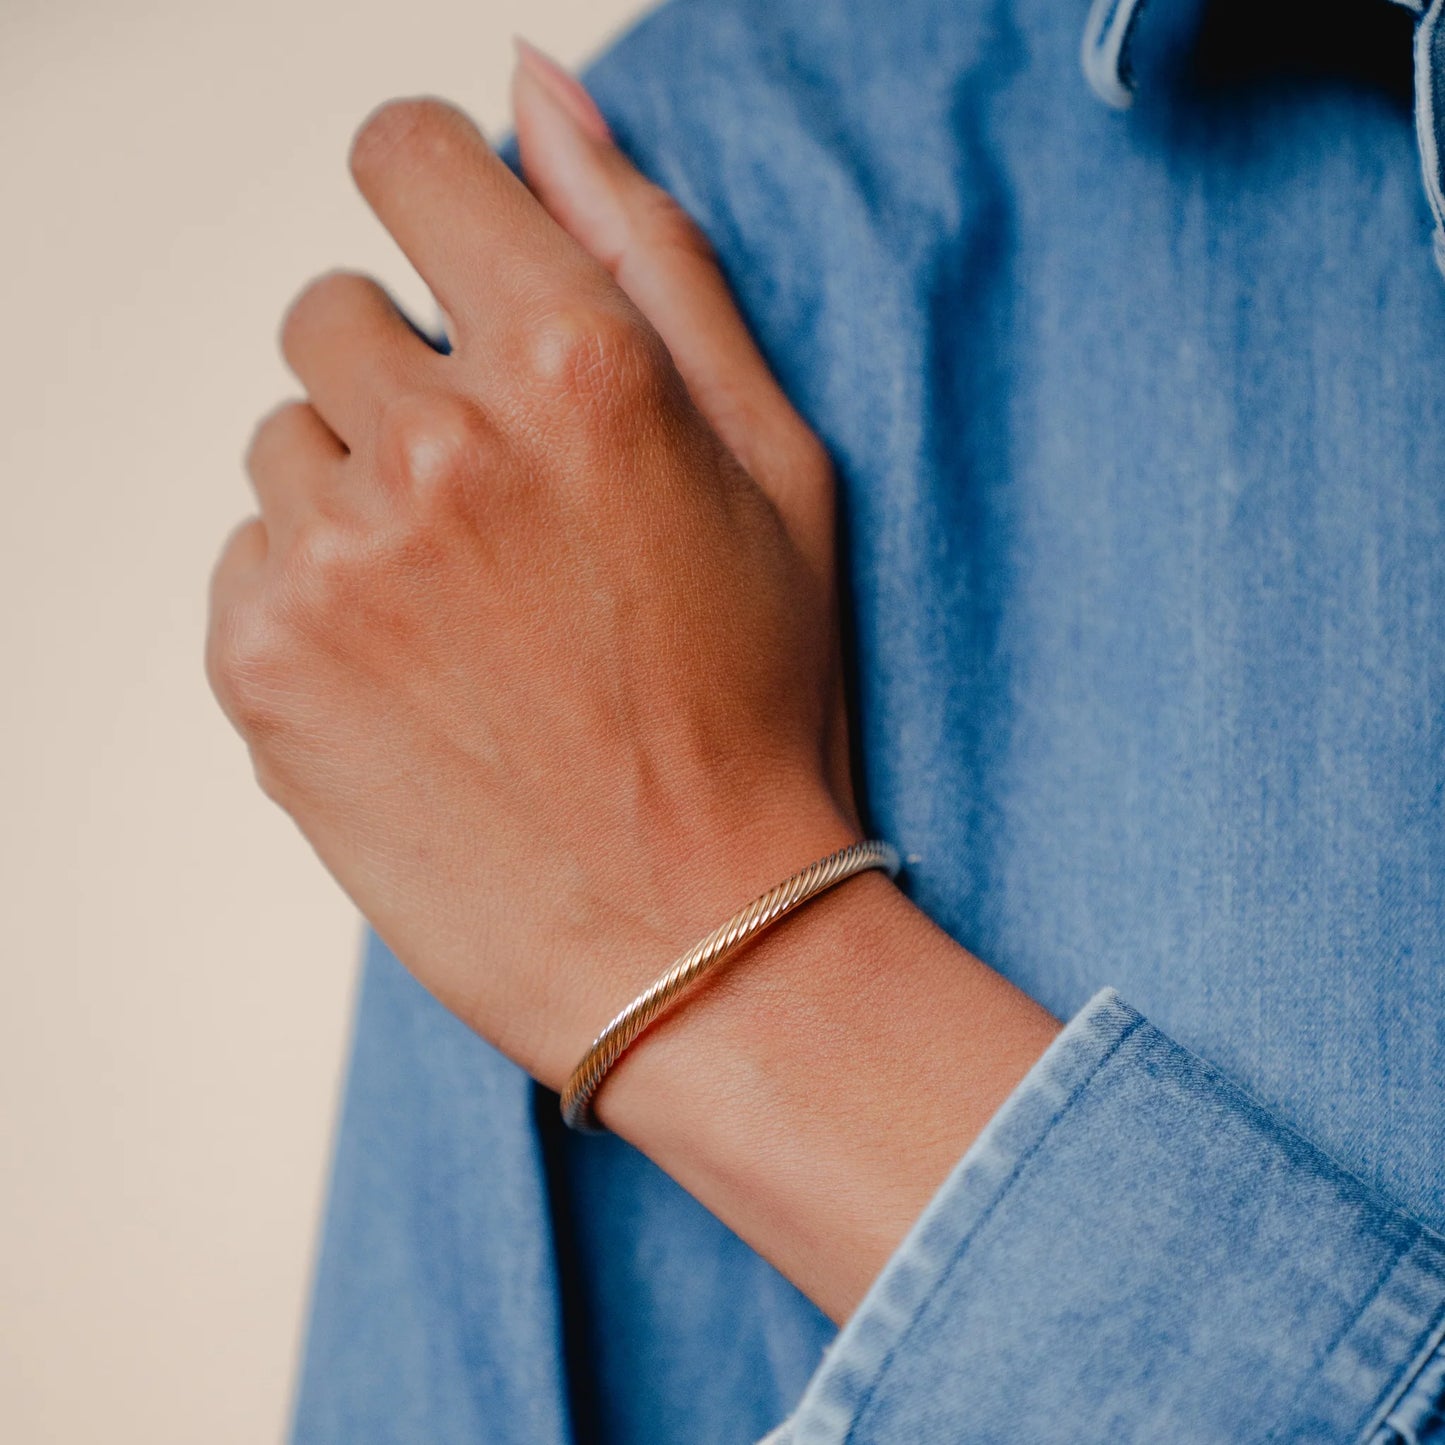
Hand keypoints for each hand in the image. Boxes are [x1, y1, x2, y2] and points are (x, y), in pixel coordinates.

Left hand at [207, 60, 859, 1088]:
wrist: (692, 937)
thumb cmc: (757, 702)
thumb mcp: (776, 462)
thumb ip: (653, 253)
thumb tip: (537, 84)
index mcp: (576, 365)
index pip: (406, 155)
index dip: (429, 192)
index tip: (452, 258)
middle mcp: (439, 442)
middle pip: (334, 309)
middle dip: (411, 380)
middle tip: (506, 516)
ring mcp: (333, 557)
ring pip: (286, 439)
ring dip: (362, 495)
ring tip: (469, 618)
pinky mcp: (261, 664)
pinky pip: (249, 553)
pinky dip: (315, 594)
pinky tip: (417, 679)